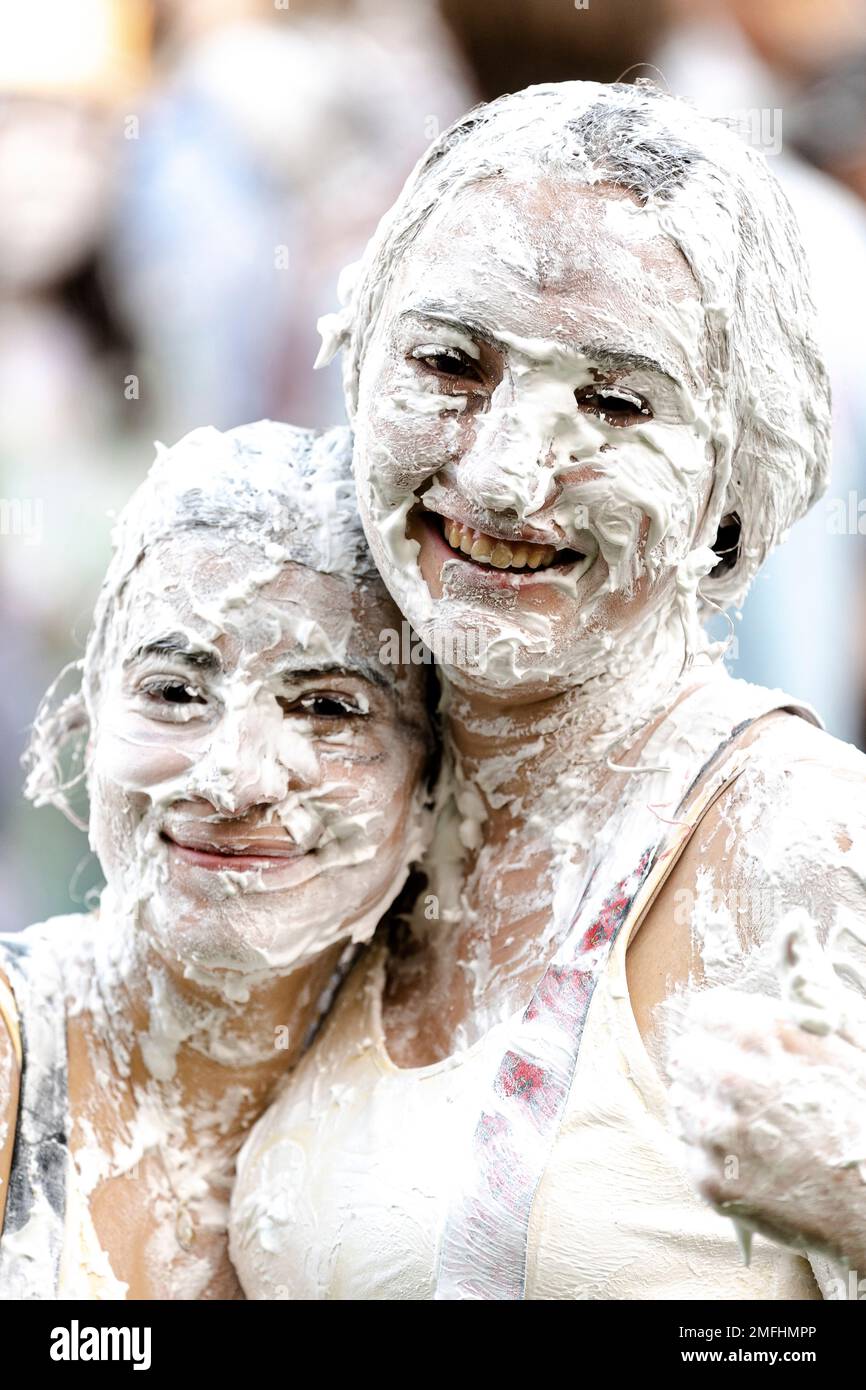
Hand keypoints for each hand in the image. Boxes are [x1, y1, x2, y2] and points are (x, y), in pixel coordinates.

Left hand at [667, 911, 865, 1270]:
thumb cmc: (863, 1110)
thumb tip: (793, 920)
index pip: (702, 1014)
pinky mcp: (712, 1182)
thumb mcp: (846, 1035)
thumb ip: (807, 976)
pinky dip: (711, 1155)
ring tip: (753, 1127)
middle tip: (749, 1091)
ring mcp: (718, 1134)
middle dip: (713, 1068)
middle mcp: (731, 1078)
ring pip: (681, 1103)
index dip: (725, 1032)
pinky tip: (750, 1159)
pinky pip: (687, 1151)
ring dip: (708, 1110)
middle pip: (685, 1055)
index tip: (746, 1050)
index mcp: (761, 1032)